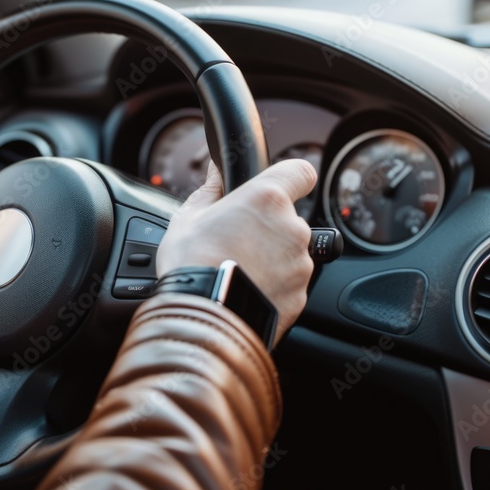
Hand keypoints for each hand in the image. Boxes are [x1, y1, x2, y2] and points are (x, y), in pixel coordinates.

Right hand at [156, 160, 316, 346]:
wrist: (201, 319)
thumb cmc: (192, 264)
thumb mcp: (189, 217)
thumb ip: (212, 189)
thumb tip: (217, 170)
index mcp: (268, 200)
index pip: (300, 172)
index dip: (289, 179)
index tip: (278, 187)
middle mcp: (293, 228)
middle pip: (289, 218)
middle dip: (268, 227)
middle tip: (237, 241)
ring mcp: (300, 264)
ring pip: (290, 252)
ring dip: (271, 257)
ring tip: (239, 269)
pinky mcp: (300, 296)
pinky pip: (289, 283)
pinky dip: (273, 284)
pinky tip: (246, 289)